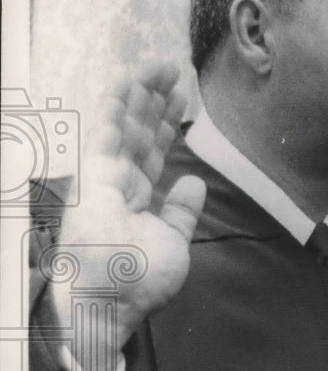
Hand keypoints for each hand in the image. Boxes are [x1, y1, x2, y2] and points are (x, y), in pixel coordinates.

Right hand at [51, 60, 205, 370]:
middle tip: (169, 67)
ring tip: (153, 65)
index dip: (166, 123)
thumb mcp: (173, 243)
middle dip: (153, 100)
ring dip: (136, 96)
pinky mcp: (91, 183)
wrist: (114, 305)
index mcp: (137, 200)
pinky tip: (122, 87)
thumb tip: (193, 183)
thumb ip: (180, 212)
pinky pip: (102, 139)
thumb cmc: (140, 283)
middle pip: (138, 133)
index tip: (181, 96)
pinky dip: (112, 111)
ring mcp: (103, 183)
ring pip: (122, 129)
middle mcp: (119, 186)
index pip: (153, 152)